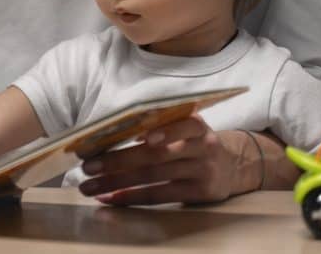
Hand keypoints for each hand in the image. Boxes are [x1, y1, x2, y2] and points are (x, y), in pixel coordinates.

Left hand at [76, 114, 245, 204]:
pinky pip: (159, 196)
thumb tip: (112, 129)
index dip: (160, 130)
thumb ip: (159, 123)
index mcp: (195, 123)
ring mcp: (202, 171)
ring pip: (152, 177)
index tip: (134, 134)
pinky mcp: (198, 193)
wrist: (233, 165)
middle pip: (155, 154)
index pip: (177, 124)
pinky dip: (131, 196)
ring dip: (116, 182)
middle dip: (117, 160)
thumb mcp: (185, 124)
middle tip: (87, 167)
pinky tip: (110, 198)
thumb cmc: (193, 140)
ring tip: (89, 186)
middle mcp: (201, 146)